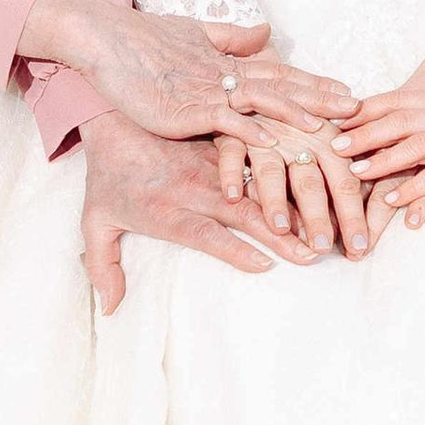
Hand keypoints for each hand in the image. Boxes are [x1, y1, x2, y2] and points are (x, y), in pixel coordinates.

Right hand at [27, 0, 357, 144]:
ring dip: (300, 119)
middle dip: (322, 101)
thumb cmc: (141, 38)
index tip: (346, 92)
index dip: (314, 83)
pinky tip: (281, 148)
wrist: (106, 38)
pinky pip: (232, 126)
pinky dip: (258, 138)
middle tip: (359, 112)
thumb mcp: (192, 34)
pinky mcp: (193, 109)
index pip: (280, 72)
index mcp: (227, 61)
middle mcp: (226, 74)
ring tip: (330, 133)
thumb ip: (230, 36)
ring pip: (267, 105)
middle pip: (284, 88)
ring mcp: (211, 92)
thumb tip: (265, 30)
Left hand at [78, 110, 318, 313]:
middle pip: (244, 212)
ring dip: (297, 201)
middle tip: (314, 251)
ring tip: (328, 214)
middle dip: (281, 233)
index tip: (263, 265)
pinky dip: (294, 166)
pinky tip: (323, 174)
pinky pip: (264, 155)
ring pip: (262, 182)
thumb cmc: (107, 176)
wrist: (111, 113)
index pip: (204, 234)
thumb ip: (103, 266)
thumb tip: (111, 311)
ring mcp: (215, 163)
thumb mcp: (96, 221)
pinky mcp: (226, 142)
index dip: (233, 249)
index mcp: (168, 210)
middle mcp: (196, 187)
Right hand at [212, 122, 376, 259]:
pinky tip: (233, 197)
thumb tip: (383, 177)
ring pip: (272, 170)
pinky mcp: (232, 130)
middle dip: (319, 216)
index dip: (353, 215)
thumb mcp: (325, 129)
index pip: (345, 181)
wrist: (246, 78)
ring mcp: (264, 134)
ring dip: (276, 199)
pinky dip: (231, 172)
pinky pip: (230, 151)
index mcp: (327, 139)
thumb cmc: (295, 113)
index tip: (361, 247)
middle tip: (324, 248)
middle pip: (311, 182)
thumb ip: (351, 156)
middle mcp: (299, 138)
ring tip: (281, 228)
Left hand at [337, 84, 424, 208]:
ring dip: (381, 159)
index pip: (400, 100)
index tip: (336, 120)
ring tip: (356, 173)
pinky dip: (411, 188)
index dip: (365, 110)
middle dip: (364, 133)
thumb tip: (402, 125)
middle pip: (400, 120)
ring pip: (415, 145)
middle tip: (335, 146)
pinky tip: (393, 199)